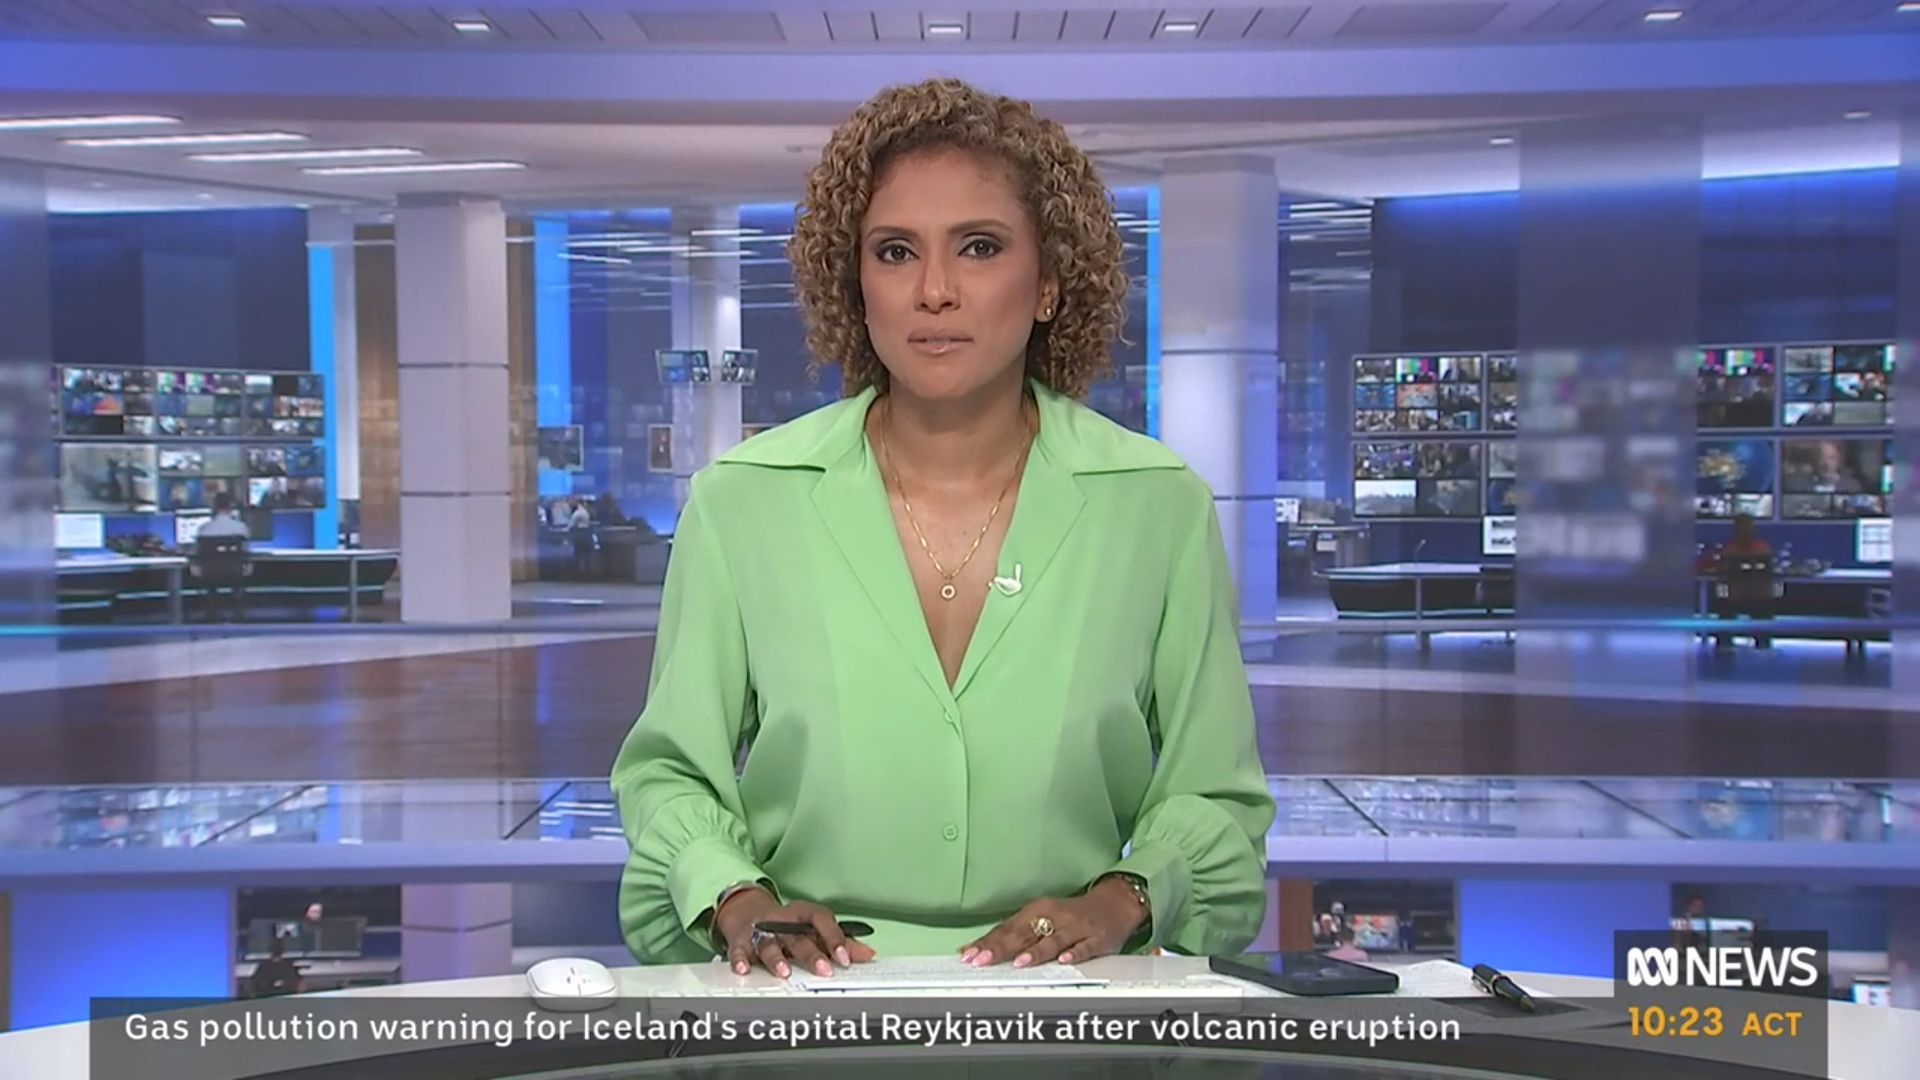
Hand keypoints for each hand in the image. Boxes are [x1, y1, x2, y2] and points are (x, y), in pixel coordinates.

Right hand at [711, 888, 875, 978]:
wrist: (747, 910)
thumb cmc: (787, 923)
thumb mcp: (812, 928)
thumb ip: (839, 942)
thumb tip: (868, 955)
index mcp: (803, 915)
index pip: (822, 920)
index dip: (834, 938)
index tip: (845, 958)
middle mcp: (783, 921)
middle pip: (798, 937)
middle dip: (811, 954)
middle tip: (824, 970)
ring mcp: (762, 930)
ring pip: (770, 943)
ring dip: (777, 958)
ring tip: (785, 972)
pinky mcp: (741, 940)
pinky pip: (739, 950)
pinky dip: (740, 959)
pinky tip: (744, 969)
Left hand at [959, 878, 1147, 968]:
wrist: (1115, 902)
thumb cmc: (1072, 914)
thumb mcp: (1043, 917)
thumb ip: (1017, 934)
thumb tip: (983, 948)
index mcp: (1038, 910)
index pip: (1008, 928)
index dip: (987, 942)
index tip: (968, 954)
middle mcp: (1055, 916)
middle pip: (1025, 933)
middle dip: (1002, 947)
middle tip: (982, 960)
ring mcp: (1077, 928)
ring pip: (1053, 940)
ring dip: (1036, 952)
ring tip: (1018, 962)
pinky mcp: (1097, 938)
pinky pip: (1085, 947)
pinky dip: (1075, 953)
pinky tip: (1064, 960)